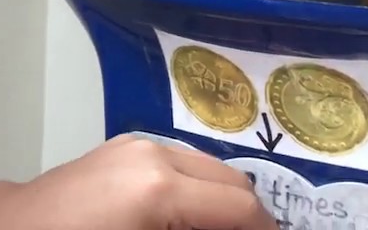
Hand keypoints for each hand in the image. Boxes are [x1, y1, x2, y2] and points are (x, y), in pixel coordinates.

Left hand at [0, 134, 276, 229]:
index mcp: (161, 186)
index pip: (245, 210)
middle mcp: (154, 153)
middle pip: (234, 184)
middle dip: (245, 220)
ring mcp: (136, 145)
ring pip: (209, 172)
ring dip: (220, 207)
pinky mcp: (122, 149)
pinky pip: (180, 167)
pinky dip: (194, 194)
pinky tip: (182, 223)